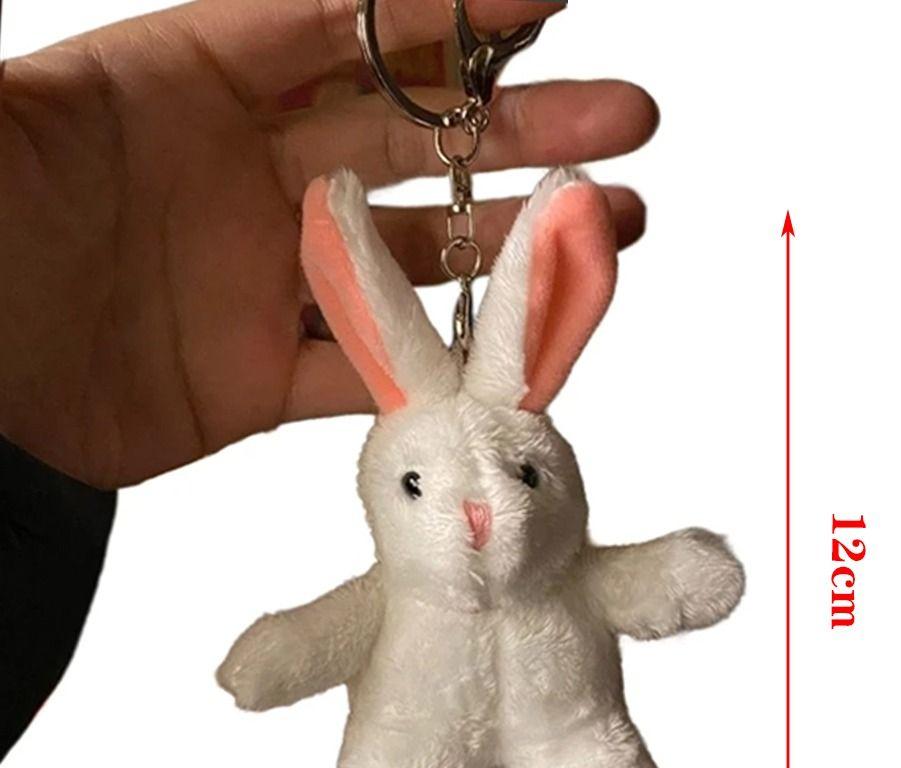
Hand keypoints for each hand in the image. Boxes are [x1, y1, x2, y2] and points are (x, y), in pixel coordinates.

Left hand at [0, 0, 657, 487]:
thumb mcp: (29, 118)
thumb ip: (148, 54)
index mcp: (190, 90)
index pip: (348, 26)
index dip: (452, 6)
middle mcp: (245, 181)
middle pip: (411, 144)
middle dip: (522, 128)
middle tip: (623, 119)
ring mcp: (261, 285)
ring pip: (414, 259)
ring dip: (512, 245)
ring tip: (608, 229)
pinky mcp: (260, 378)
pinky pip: (370, 369)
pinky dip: (441, 362)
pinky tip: (515, 348)